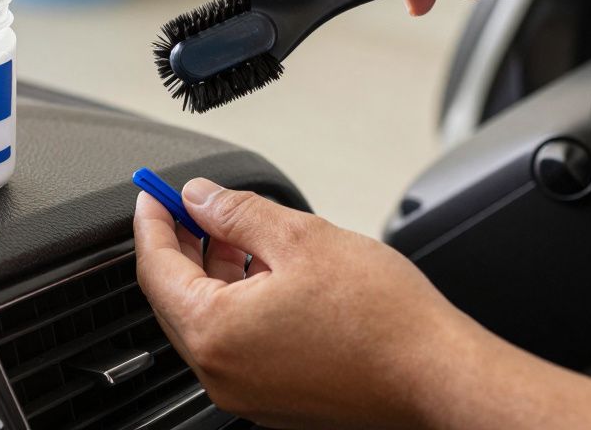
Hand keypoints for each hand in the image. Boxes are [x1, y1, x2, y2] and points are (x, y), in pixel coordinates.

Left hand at [133, 179, 484, 427]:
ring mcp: (246, 392)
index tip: (153, 192)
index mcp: (215, 333)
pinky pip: (234, 344)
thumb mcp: (300, 238)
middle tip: (190, 205)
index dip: (152, 221)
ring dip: (210, 273)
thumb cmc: (382, 318)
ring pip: (206, 321)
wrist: (437, 374)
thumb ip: (236, 212)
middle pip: (174, 298)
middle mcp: (221, 373)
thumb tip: (199, 198)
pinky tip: (263, 272)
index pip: (155, 269)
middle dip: (179, 246)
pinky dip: (235, 304)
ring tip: (234, 232)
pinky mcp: (273, 399)